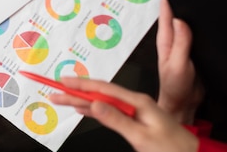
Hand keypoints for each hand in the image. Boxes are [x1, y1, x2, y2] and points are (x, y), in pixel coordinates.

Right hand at [49, 77, 198, 151]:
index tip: (61, 81)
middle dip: (75, 91)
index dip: (80, 84)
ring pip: (101, 102)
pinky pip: (108, 112)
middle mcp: (134, 102)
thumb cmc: (173, 149)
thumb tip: (94, 104)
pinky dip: (92, 110)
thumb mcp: (142, 137)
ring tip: (61, 98)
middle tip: (53, 90)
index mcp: (137, 101)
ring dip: (80, 100)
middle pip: (98, 93)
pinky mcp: (133, 120)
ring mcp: (133, 111)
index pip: (102, 88)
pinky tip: (81, 108)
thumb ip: (117, 119)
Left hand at [156, 0, 203, 123]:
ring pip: (187, 23)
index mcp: (166, 39)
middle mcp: (173, 39)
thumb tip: (179, 20)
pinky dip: (199, 27)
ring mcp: (183, 44)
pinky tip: (205, 21)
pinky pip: (196, 35)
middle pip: (176, 14)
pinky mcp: (194, 51)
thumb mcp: (178, 64)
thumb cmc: (175, 86)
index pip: (165, 12)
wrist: (184, 102)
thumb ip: (180, 43)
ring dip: (190, 12)